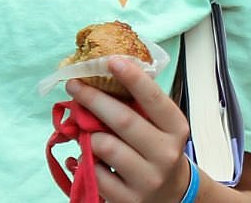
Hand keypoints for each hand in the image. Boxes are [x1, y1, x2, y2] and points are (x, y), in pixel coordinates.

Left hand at [66, 57, 196, 202]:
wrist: (170, 195)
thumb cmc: (158, 150)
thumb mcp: (161, 127)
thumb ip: (140, 105)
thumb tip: (104, 74)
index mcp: (176, 129)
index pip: (154, 99)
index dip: (132, 78)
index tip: (111, 60)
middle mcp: (165, 154)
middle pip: (123, 120)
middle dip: (94, 99)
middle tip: (74, 85)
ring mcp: (148, 179)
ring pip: (105, 147)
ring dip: (88, 135)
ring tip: (87, 133)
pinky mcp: (128, 199)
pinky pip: (95, 174)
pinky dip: (86, 162)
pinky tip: (89, 159)